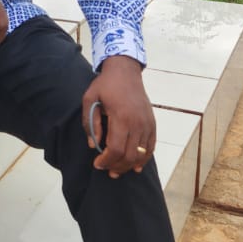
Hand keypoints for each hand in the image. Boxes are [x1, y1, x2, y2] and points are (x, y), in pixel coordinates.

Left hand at [82, 54, 155, 177]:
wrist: (125, 71)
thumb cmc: (105, 84)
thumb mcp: (90, 99)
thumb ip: (90, 123)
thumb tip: (93, 145)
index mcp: (121, 117)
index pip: (116, 149)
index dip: (106, 161)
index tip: (97, 164)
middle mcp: (137, 122)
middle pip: (129, 155)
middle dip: (117, 167)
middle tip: (106, 170)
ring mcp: (147, 123)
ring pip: (141, 154)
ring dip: (129, 165)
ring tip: (118, 170)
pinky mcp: (152, 123)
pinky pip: (151, 146)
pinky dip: (144, 158)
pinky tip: (135, 166)